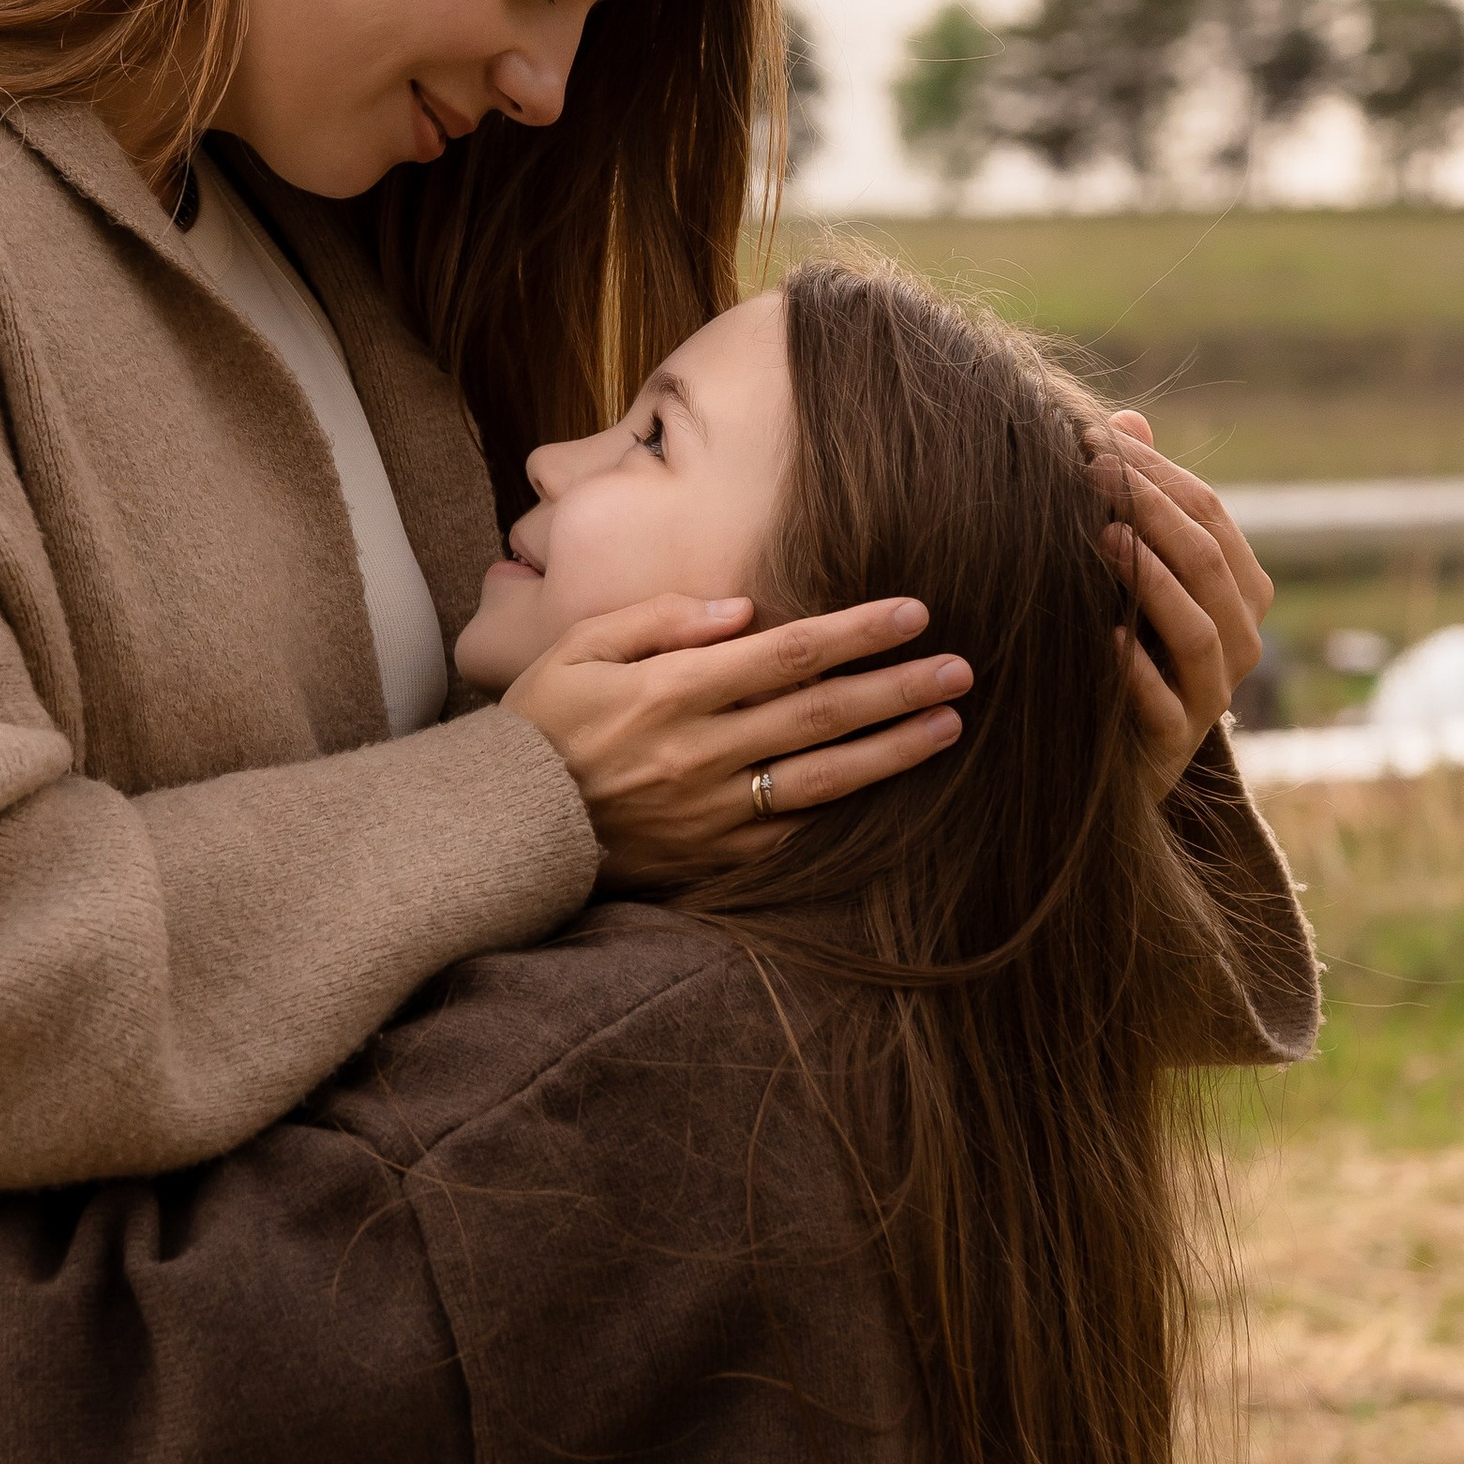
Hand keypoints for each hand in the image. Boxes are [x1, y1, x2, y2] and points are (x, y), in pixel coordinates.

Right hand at [504, 593, 970, 886]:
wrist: (503, 828)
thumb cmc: (540, 724)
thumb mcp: (577, 648)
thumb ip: (659, 619)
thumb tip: (743, 608)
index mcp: (671, 690)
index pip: (787, 653)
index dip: (856, 632)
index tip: (912, 613)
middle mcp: (701, 751)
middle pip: (822, 713)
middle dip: (897, 686)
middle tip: (959, 668)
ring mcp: (713, 810)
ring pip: (824, 777)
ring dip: (893, 750)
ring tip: (948, 725)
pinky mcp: (714, 855)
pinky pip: (793, 832)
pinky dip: (844, 810)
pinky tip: (886, 787)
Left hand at [1092, 412, 1273, 796]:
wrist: (1118, 750)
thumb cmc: (1129, 640)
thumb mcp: (1133, 568)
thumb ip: (1139, 500)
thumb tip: (1127, 420)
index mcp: (1240, 589)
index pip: (1211, 515)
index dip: (1157, 475)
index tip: (1095, 440)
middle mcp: (1241, 638)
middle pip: (1208, 561)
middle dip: (1151, 510)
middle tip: (1092, 471)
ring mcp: (1213, 692)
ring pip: (1199, 627)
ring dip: (1151, 579)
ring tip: (1101, 535)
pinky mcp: (1177, 740)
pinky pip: (1165, 702)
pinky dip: (1136, 669)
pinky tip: (1103, 636)